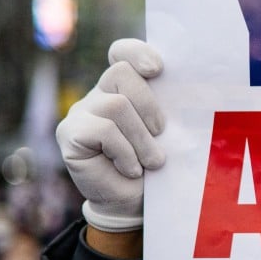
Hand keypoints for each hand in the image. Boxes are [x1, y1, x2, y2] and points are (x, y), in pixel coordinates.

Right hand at [56, 39, 164, 232]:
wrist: (134, 207)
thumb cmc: (157, 169)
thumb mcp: (169, 136)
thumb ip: (169, 111)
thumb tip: (191, 92)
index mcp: (125, 89)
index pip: (122, 54)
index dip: (137, 53)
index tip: (157, 70)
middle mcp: (99, 95)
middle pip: (120, 73)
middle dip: (149, 104)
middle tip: (161, 133)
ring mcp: (80, 113)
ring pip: (116, 106)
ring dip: (141, 139)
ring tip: (152, 162)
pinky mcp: (69, 134)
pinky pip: (103, 130)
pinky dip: (125, 153)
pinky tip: (130, 170)